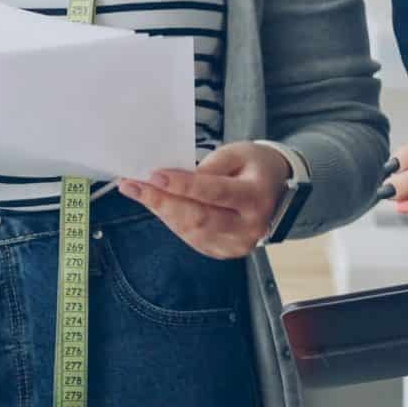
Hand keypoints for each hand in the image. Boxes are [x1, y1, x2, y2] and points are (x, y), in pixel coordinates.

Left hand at [116, 142, 292, 260]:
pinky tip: (157, 205)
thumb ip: (208, 167)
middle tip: (131, 185)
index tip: (154, 175)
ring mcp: (236, 245)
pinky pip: (190, 237)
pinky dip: (171, 220)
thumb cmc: (255, 168)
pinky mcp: (223, 252)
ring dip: (160, 211)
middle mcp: (249, 227)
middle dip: (160, 202)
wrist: (276, 193)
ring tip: (137, 191)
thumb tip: (173, 180)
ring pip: (189, 231)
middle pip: (197, 218)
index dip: (182, 185)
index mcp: (256, 197)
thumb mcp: (237, 153)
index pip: (215, 192)